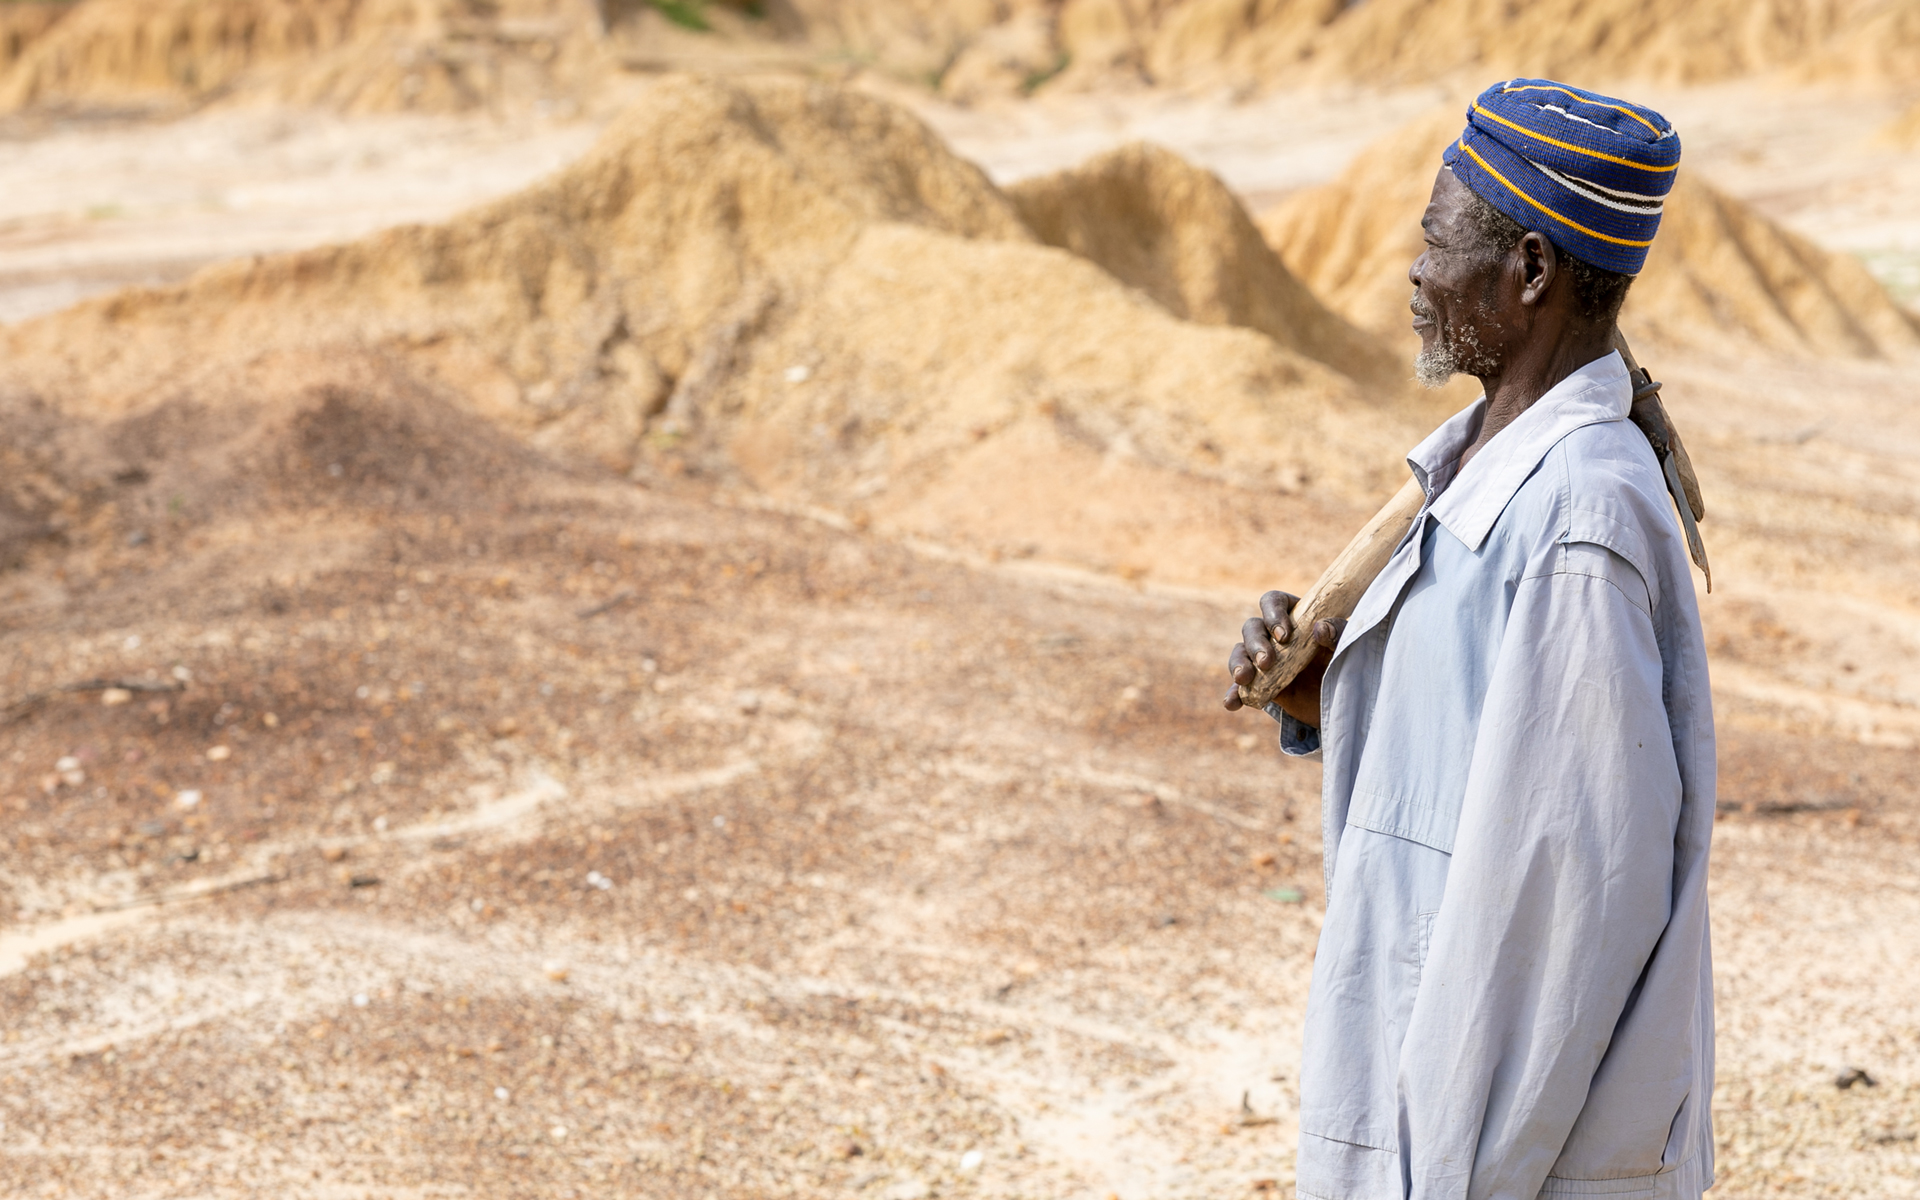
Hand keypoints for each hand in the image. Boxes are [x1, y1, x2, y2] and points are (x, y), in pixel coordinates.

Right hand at [1222, 590, 1344, 727]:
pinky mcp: (1259, 684)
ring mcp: (1263, 659)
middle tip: (1267, 662)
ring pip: (1240, 652)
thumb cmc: (1346, 662)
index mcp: (1294, 615)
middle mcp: (1273, 634)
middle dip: (1256, 644)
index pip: (1273, 601)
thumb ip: (1340, 632)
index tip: (1284, 636)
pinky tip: (1233, 703)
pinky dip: (1234, 694)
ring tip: (1244, 679)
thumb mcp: (1348, 646)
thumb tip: (1320, 627)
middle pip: (1252, 627)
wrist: (1342, 699)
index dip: (1273, 614)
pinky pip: (1240, 687)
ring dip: (1238, 663)